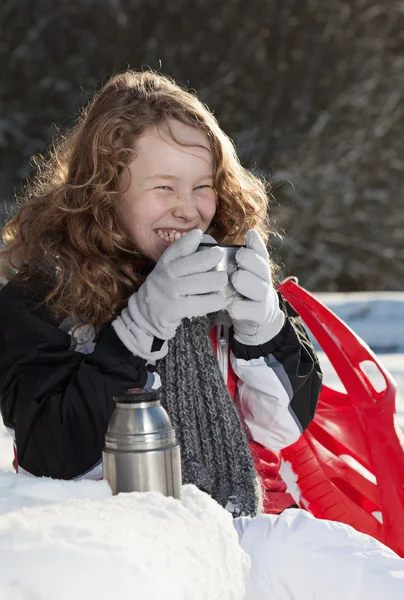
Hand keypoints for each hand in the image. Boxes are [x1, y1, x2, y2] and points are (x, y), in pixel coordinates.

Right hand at [112, 229, 227, 362]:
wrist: (144, 318)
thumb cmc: (163, 292)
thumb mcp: (166, 273)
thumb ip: (181, 261)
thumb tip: (206, 246)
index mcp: (163, 265)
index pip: (175, 250)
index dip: (188, 241)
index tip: (199, 235)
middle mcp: (165, 277)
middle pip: (188, 264)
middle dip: (207, 257)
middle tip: (219, 255)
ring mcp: (169, 293)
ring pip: (197, 283)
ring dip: (214, 280)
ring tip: (223, 279)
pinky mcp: (175, 310)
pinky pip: (199, 304)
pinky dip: (212, 301)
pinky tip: (220, 300)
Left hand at [228, 230, 284, 345]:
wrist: (255, 321)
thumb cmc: (240, 292)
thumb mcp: (237, 274)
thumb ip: (227, 259)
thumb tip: (204, 239)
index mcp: (258, 269)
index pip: (261, 253)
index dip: (256, 244)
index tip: (249, 235)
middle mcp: (263, 281)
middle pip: (262, 268)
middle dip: (251, 260)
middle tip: (239, 256)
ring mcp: (263, 299)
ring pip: (259, 288)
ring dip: (247, 282)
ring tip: (236, 279)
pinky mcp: (259, 315)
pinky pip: (252, 311)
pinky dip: (241, 308)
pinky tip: (231, 306)